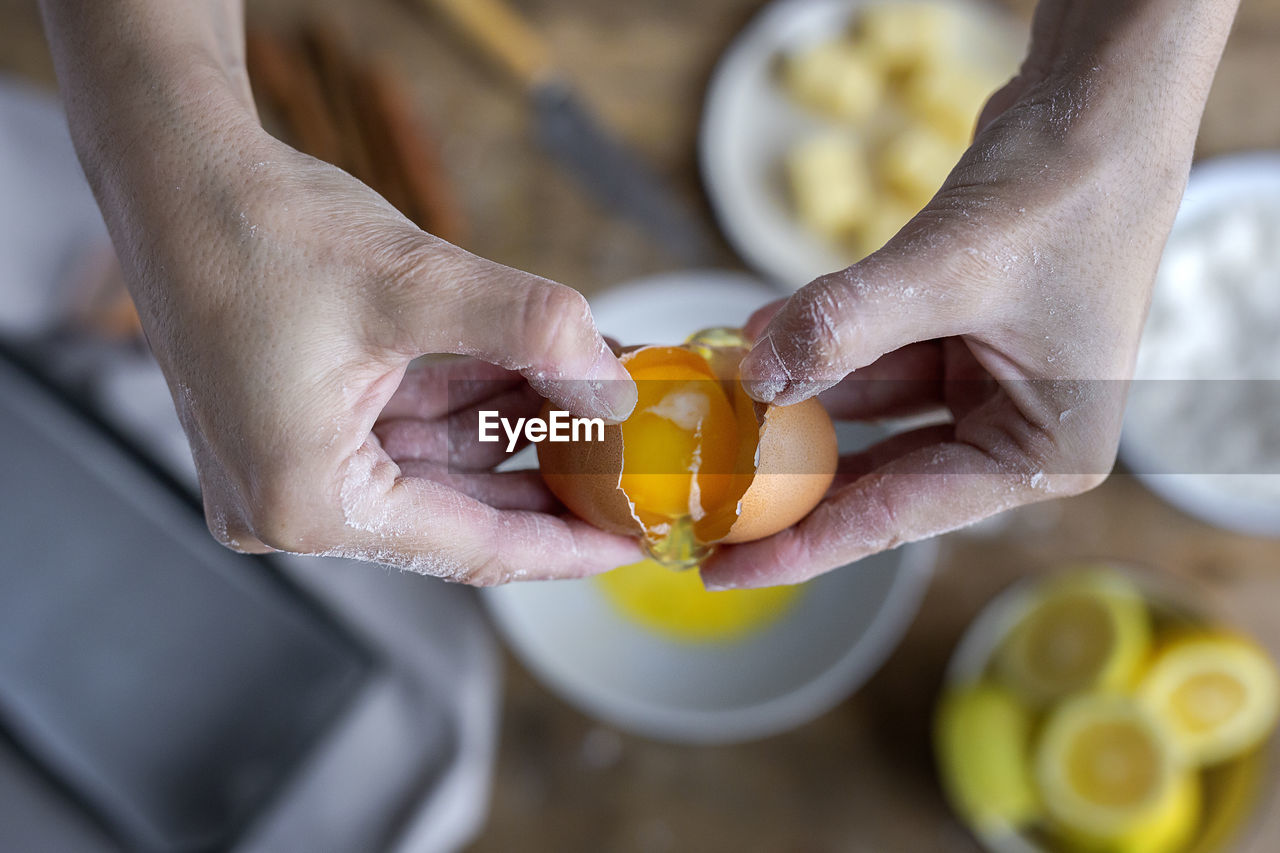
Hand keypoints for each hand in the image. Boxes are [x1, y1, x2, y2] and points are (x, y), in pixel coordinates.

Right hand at [49, 49, 640, 581]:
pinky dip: (470, 402)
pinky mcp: (294, 429)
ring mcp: (286, 469)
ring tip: (594, 396)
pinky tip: (536, 370)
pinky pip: (405, 434)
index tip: (634, 543)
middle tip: (629, 468)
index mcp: (307, 502)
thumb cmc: (262, 227)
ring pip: (437, 468)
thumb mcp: (415, 281)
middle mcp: (287, 506)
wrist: (175, 169)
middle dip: (547, 477)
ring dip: (513, 429)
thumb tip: (613, 383)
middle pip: (457, 514)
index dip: (565, 544)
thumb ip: (530, 330)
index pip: (470, 547)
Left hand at [700, 0, 1238, 589]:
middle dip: (789, 481)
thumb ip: (844, 326)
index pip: (897, 517)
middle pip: (877, 478)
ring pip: (868, 416)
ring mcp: (987, 387)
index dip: (802, 544)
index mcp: (1041, 454)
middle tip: (704, 510)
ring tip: (715, 415)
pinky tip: (760, 347)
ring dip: (794, 404)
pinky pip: (871, 363)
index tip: (723, 569)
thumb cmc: (1066, 192)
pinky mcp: (959, 341)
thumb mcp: (948, 269)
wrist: (1102, 105)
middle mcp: (1016, 433)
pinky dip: (818, 353)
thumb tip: (751, 376)